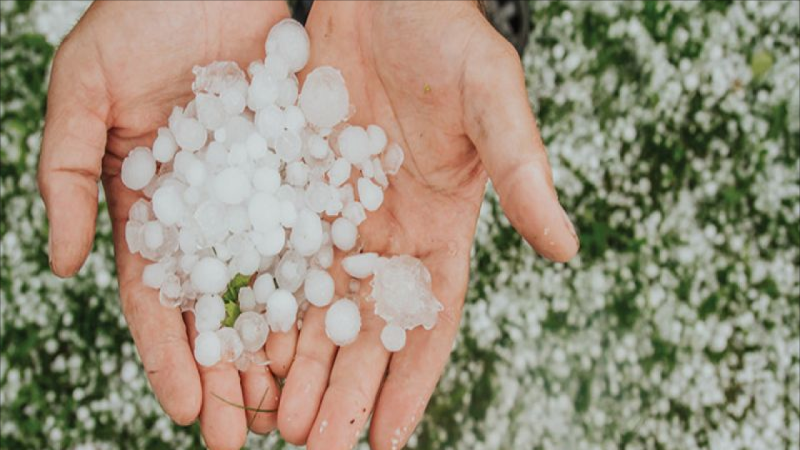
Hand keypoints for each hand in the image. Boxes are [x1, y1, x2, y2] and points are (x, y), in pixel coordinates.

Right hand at [37, 2, 289, 448]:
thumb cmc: (138, 19)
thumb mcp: (82, 91)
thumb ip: (63, 173)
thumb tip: (58, 265)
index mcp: (150, 206)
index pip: (159, 299)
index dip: (171, 355)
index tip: (188, 412)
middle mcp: (209, 213)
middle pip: (219, 309)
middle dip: (229, 376)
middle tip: (244, 439)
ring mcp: (258, 197)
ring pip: (272, 286)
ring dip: (280, 349)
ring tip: (296, 409)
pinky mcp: (303, 173)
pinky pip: (317, 235)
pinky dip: (322, 286)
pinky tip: (337, 333)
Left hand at [275, 2, 579, 448]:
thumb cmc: (447, 36)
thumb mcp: (493, 100)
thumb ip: (523, 174)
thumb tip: (564, 250)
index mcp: (441, 225)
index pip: (430, 318)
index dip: (412, 379)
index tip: (390, 438)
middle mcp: (387, 232)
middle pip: (365, 327)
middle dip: (345, 390)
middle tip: (316, 447)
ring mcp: (336, 214)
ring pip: (315, 304)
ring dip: (298, 364)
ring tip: (273, 421)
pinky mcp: (292, 189)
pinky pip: (273, 255)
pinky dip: (260, 303)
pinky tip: (240, 345)